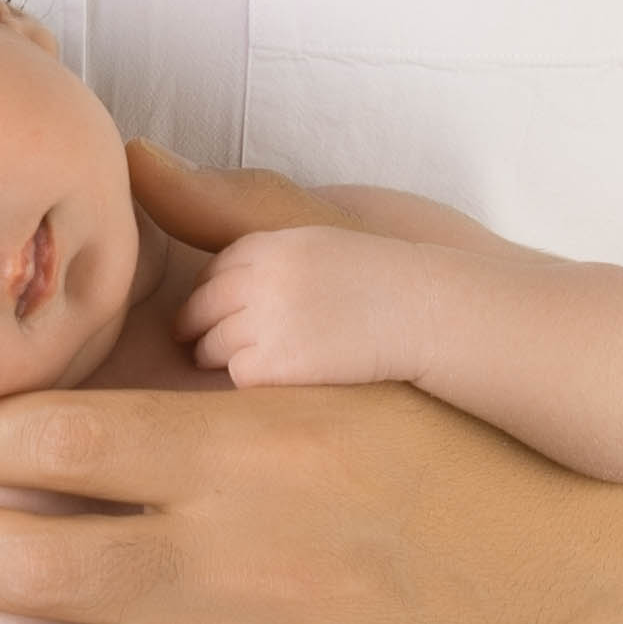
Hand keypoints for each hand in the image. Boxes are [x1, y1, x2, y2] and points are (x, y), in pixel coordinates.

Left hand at [174, 220, 433, 391]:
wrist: (426, 312)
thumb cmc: (385, 280)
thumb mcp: (322, 243)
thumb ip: (273, 256)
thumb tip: (228, 275)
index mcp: (271, 245)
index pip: (213, 271)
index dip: (211, 294)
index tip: (213, 311)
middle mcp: (260, 279)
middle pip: (201, 308)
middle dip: (196, 328)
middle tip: (196, 344)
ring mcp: (266, 321)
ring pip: (211, 345)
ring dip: (217, 358)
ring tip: (238, 365)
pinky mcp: (276, 364)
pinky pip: (237, 375)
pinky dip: (247, 381)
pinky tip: (272, 381)